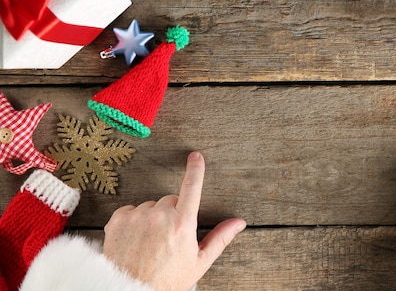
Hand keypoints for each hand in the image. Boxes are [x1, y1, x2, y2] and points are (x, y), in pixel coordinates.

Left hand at [103, 152, 245, 290]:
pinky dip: (133, 221)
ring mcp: (137, 217)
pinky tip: (136, 239)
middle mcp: (159, 216)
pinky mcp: (118, 221)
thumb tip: (238, 223)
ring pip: (150, 205)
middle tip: (170, 237)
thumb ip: (220, 238)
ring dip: (152, 217)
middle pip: (170, 200)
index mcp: (182, 224)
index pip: (192, 188)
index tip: (196, 156)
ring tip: (151, 242)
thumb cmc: (168, 280)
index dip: (196, 170)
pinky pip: (130, 210)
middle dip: (173, 212)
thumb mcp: (199, 262)